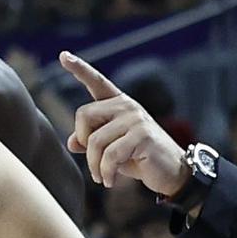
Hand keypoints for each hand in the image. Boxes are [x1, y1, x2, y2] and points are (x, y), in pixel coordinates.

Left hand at [59, 52, 187, 193]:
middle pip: (83, 115)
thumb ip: (92, 142)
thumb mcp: (113, 150)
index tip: (64, 56)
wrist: (172, 173)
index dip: (79, 69)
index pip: (97, 82)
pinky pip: (110, 155)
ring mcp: (135, 119)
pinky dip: (105, 173)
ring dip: (94, 165)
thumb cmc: (141, 160)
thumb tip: (71, 142)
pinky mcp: (142, 136)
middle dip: (82, 141)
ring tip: (101, 177)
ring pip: (94, 140)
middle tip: (92, 162)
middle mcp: (127, 106)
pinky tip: (109, 181)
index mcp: (119, 104)